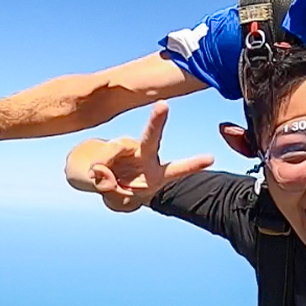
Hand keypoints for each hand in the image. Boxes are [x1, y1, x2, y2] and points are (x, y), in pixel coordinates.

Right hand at [86, 101, 212, 211]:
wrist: (95, 176)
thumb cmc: (115, 191)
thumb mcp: (115, 200)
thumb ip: (110, 189)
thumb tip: (102, 170)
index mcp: (155, 177)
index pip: (175, 171)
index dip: (192, 165)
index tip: (211, 158)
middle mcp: (145, 157)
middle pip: (151, 138)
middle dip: (156, 122)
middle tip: (162, 105)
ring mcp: (128, 147)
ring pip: (113, 151)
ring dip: (102, 170)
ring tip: (102, 180)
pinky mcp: (113, 143)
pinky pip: (100, 156)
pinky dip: (95, 169)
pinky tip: (98, 171)